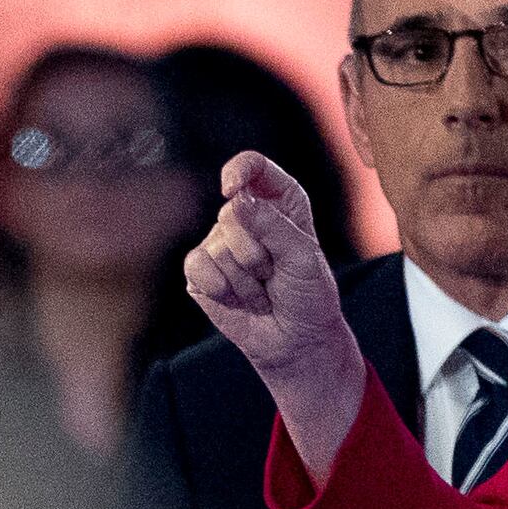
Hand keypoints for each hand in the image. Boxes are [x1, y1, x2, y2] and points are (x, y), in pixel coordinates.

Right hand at [183, 152, 364, 465]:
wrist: (296, 341)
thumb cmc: (309, 295)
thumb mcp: (304, 257)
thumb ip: (273, 226)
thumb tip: (233, 202)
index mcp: (279, 203)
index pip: (253, 167)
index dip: (239, 170)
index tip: (232, 189)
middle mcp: (246, 218)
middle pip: (232, 214)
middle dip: (256, 253)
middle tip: (274, 274)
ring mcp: (219, 243)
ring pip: (219, 248)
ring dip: (246, 281)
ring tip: (263, 293)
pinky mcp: (200, 271)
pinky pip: (198, 268)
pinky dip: (222, 290)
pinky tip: (239, 301)